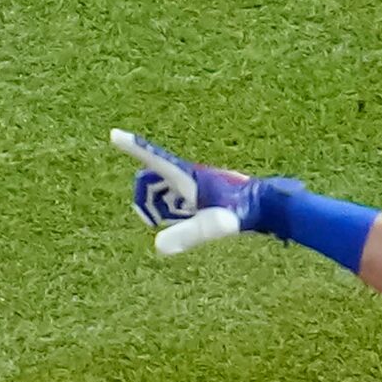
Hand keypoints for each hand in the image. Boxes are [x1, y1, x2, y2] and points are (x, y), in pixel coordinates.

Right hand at [111, 129, 276, 254]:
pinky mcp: (203, 193)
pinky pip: (179, 201)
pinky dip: (177, 212)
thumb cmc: (241, 213)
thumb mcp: (214, 226)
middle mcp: (189, 175)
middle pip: (155, 184)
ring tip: (193, 220)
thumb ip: (188, 235)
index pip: (154, 159)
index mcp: (188, 175)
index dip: (133, 147)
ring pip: (167, 195)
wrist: (267, 205)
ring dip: (166, 210)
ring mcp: (196, 183)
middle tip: (164, 221)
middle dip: (151, 201)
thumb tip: (159, 247)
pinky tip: (196, 220)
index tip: (113, 134)